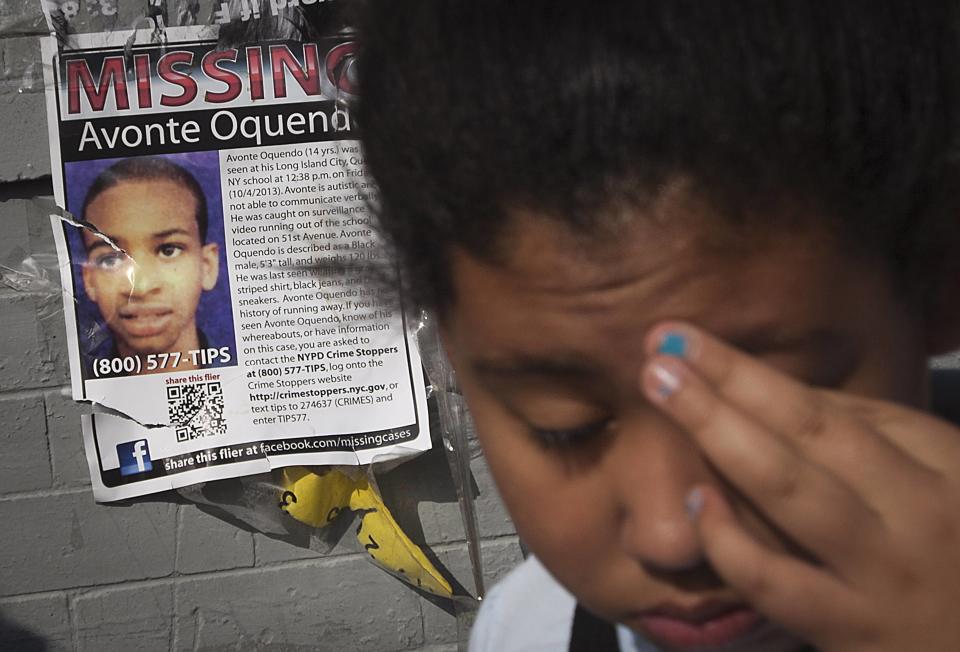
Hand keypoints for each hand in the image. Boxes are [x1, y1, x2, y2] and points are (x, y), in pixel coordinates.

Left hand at [640, 323, 959, 651]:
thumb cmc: (959, 549)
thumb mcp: (945, 480)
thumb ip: (870, 433)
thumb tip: (772, 390)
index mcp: (939, 467)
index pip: (828, 411)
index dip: (748, 371)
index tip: (686, 338)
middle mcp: (911, 515)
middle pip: (806, 434)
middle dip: (727, 383)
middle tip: (660, 348)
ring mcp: (880, 577)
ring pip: (789, 493)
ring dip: (717, 431)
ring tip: (661, 389)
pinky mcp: (851, 634)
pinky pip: (778, 584)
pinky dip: (732, 541)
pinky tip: (695, 501)